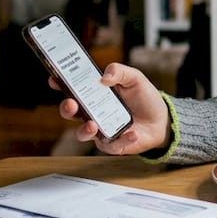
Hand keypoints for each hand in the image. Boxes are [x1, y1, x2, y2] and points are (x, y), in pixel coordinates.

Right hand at [55, 63, 170, 155]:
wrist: (161, 119)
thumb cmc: (144, 97)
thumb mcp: (134, 78)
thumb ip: (120, 72)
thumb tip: (104, 77)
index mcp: (94, 94)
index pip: (72, 89)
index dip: (60, 84)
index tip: (55, 80)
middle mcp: (93, 112)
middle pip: (70, 112)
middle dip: (67, 108)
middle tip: (71, 104)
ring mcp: (100, 129)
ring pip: (82, 133)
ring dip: (85, 130)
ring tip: (93, 125)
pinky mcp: (113, 144)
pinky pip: (111, 145)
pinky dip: (122, 139)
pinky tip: (132, 133)